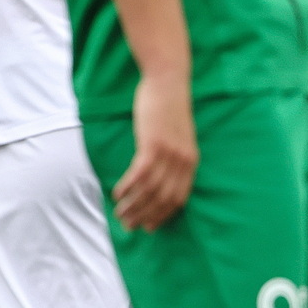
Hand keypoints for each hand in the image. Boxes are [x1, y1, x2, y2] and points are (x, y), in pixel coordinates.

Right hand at [112, 71, 197, 231]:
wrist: (169, 81)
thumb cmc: (169, 106)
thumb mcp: (178, 135)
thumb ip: (173, 155)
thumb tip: (159, 172)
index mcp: (191, 161)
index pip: (178, 198)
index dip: (163, 215)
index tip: (150, 226)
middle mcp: (183, 161)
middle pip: (163, 198)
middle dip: (145, 216)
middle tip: (129, 227)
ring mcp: (169, 153)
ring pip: (150, 190)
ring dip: (133, 205)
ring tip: (119, 214)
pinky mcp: (153, 144)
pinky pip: (139, 174)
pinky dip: (127, 187)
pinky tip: (116, 193)